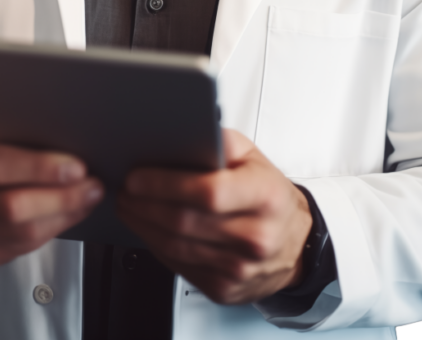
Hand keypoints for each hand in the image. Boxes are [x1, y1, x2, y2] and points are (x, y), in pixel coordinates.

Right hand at [0, 114, 103, 270]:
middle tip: (92, 185)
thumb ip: (7, 127)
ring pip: (21, 233)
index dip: (40, 167)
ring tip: (88, 198)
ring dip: (63, 216)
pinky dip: (51, 231)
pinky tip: (67, 215)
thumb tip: (56, 124)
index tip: (76, 165)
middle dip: (62, 197)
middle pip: (13, 206)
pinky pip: (21, 249)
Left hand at [116, 128, 312, 303]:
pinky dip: (156, 246)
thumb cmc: (270, 195)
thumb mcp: (252, 156)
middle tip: (124, 190)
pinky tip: (148, 229)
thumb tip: (179, 132)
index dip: (165, 185)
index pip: (208, 191)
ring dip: (143, 226)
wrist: (298, 244)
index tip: (137, 178)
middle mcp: (256, 235)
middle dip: (143, 205)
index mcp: (264, 195)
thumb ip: (218, 141)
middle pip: (184, 221)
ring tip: (129, 207)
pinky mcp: (226, 289)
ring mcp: (241, 268)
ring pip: (176, 247)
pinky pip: (180, 267)